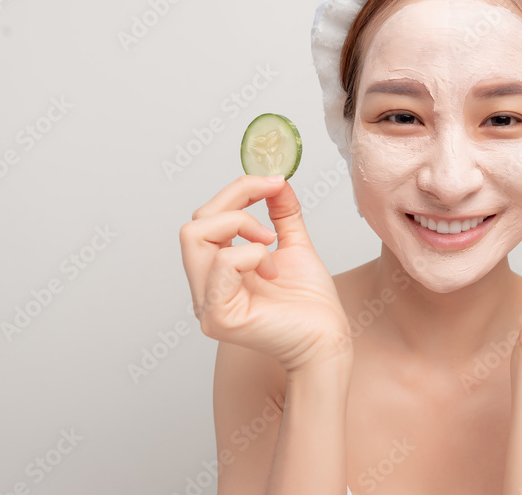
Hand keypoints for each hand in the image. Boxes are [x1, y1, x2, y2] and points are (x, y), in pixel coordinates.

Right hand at [179, 175, 350, 372]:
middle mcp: (204, 288)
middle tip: (272, 205)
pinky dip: (252, 254)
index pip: (205, 218)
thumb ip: (282, 215)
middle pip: (193, 223)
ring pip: (195, 236)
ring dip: (241, 227)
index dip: (237, 191)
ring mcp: (207, 304)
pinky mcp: (219, 317)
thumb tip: (276, 182)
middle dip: (235, 200)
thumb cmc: (311, 304)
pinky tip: (272, 272)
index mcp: (217, 272)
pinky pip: (223, 264)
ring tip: (271, 246)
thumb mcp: (295, 246)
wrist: (328, 340)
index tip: (273, 181)